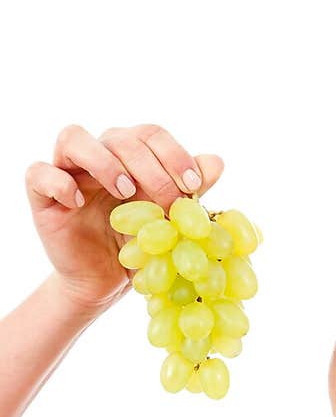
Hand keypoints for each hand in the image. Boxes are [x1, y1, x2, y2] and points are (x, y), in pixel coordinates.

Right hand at [25, 123, 224, 313]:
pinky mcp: (42, 195)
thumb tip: (216, 162)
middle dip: (150, 167)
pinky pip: (39, 173)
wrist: (105, 282)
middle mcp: (98, 155)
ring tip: (125, 191)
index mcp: (130, 156)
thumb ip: (190, 192)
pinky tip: (78, 202)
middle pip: (119, 136)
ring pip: (73, 138)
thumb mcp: (169, 222)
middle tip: (169, 200)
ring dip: (103, 160)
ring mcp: (68, 171)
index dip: (173, 154)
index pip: (150, 135)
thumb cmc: (138, 246)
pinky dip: (59, 182)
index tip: (194, 186)